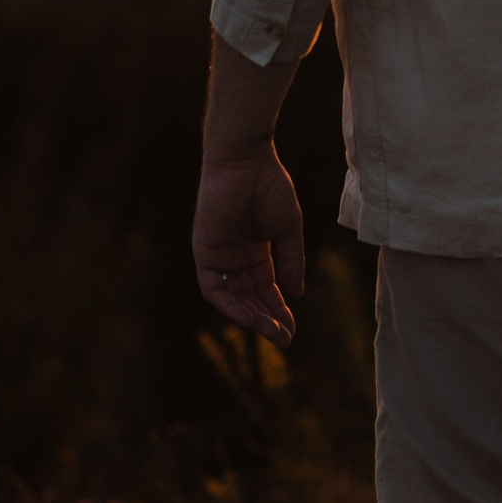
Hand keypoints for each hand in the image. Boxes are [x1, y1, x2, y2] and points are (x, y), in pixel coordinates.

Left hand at [193, 152, 305, 344]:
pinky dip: (230, 304)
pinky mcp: (205, 253)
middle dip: (268, 319)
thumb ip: (291, 261)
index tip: (294, 328)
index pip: (267, 288)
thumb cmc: (269, 188)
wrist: (246, 163)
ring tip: (273, 333)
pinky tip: (250, 317)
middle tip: (285, 339)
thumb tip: (296, 294)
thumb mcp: (288, 230)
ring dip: (252, 317)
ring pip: (233, 298)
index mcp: (257, 251)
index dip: (279, 309)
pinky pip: (214, 288)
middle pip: (251, 298)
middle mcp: (236, 258)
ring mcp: (220, 257)